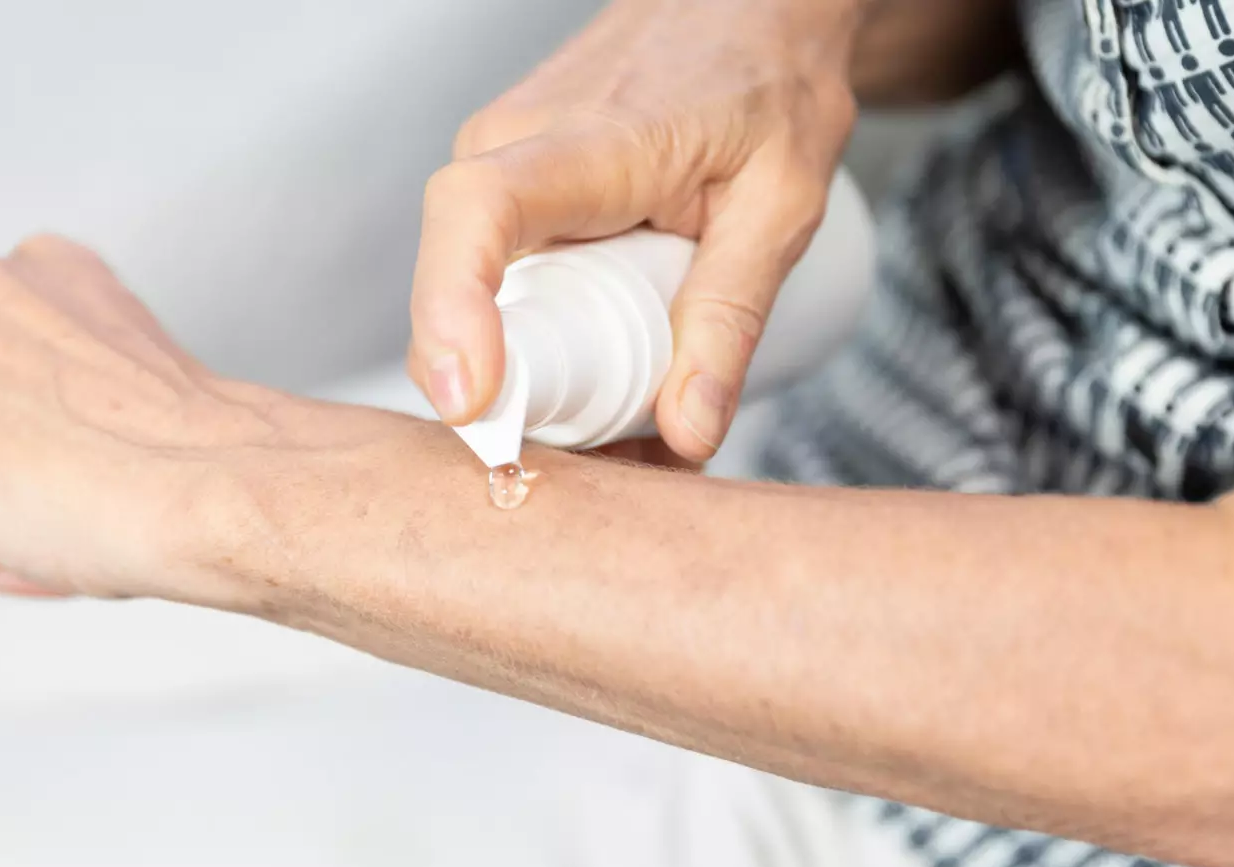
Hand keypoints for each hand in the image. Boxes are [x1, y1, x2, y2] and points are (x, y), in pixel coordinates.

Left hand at [0, 235, 368, 600]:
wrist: (209, 480)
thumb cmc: (203, 448)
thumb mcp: (135, 363)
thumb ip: (74, 367)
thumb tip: (58, 427)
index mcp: (43, 264)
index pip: (5, 359)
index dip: (53, 428)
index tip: (97, 457)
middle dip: (8, 458)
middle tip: (81, 495)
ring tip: (68, 518)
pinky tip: (43, 541)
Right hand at [410, 0, 861, 460]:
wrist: (746, 11)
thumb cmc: (766, 84)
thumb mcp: (780, 206)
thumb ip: (732, 318)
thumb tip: (687, 435)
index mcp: (586, 143)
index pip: (476, 215)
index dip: (453, 311)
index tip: (472, 400)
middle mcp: (512, 150)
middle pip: (465, 294)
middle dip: (521, 396)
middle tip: (616, 455)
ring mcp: (499, 170)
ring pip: (482, 302)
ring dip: (544, 377)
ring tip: (637, 419)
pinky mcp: (507, 195)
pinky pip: (503, 284)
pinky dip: (548, 343)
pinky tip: (612, 374)